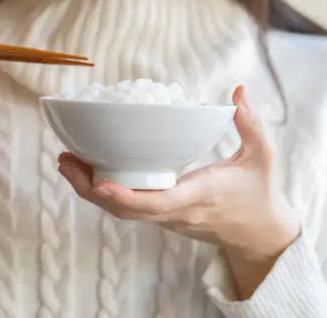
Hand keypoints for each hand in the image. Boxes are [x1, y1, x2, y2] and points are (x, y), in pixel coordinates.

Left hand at [58, 87, 300, 298]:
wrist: (259, 235)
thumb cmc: (259, 193)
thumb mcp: (262, 156)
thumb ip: (251, 123)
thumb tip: (238, 91)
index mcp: (200, 196)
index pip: (157, 203)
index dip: (126, 196)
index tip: (99, 182)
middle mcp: (177, 212)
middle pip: (125, 210)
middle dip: (90, 190)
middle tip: (64, 160)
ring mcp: (167, 218)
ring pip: (121, 212)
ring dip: (91, 191)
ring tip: (66, 162)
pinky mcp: (162, 217)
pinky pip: (128, 208)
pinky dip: (105, 192)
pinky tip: (88, 170)